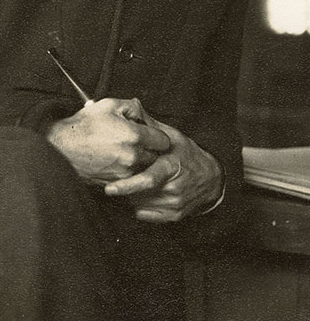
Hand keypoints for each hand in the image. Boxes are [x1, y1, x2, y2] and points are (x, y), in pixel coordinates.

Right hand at [46, 97, 169, 184]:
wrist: (63, 148)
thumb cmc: (83, 126)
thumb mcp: (108, 105)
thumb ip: (132, 106)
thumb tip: (143, 113)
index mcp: (134, 135)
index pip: (163, 140)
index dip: (157, 136)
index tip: (151, 134)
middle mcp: (132, 155)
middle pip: (156, 156)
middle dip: (150, 149)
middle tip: (137, 142)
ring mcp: (125, 171)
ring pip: (144, 167)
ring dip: (140, 160)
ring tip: (123, 150)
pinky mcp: (117, 182)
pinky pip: (132, 177)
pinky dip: (128, 170)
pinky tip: (115, 159)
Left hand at [104, 115, 222, 221]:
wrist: (210, 177)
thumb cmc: (186, 153)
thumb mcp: (172, 136)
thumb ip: (150, 124)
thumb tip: (134, 105)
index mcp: (171, 166)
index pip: (147, 180)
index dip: (127, 186)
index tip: (109, 188)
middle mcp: (174, 187)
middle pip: (141, 195)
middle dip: (126, 189)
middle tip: (114, 184)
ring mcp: (175, 203)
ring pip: (141, 205)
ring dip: (132, 196)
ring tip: (133, 183)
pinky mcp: (174, 215)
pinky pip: (146, 215)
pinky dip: (139, 207)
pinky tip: (141, 195)